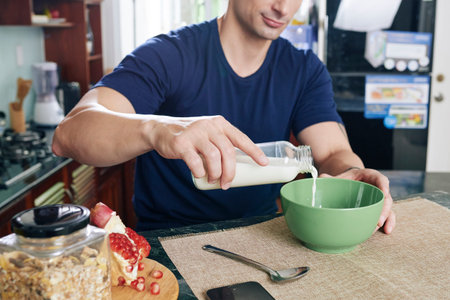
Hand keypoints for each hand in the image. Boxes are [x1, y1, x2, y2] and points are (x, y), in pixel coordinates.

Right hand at [147, 115, 267, 189]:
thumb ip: (222, 142)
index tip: (264, 163)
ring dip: (216, 173)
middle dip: (231, 172)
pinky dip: (200, 172)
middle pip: (228, 151)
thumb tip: (240, 166)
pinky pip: (195, 162)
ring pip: (214, 157)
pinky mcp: (181, 143)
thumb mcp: (208, 133)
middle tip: (227, 184)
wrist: (160, 130)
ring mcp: (195, 133)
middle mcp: (209, 126)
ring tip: (213, 180)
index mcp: (220, 124)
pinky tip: (200, 174)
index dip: (254, 151)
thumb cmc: (190, 137)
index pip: (241, 138)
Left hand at [320, 168, 395, 233]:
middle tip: (378, 220)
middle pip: (385, 197)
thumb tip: (320, 177)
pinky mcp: (380, 208)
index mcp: (370, 176)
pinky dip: (389, 222)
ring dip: (385, 217)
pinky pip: (388, 215)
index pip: (380, 179)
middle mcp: (378, 187)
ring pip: (388, 207)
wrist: (349, 182)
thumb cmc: (346, 180)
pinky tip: (387, 230)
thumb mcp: (340, 177)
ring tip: (379, 226)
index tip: (385, 192)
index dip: (383, 185)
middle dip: (383, 208)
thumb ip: (331, 178)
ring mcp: (380, 199)